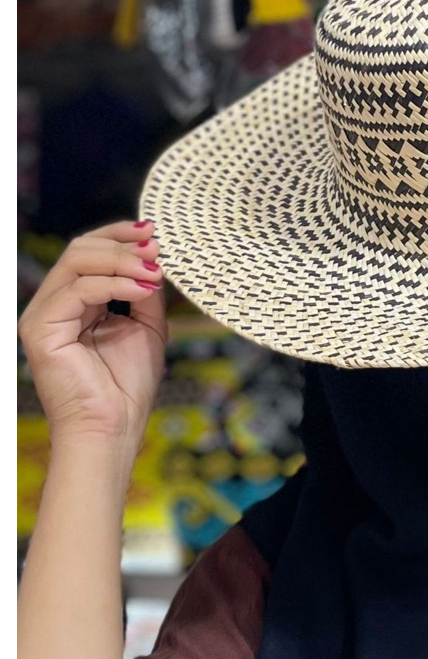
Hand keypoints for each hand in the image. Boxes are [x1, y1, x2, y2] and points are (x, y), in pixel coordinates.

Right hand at [17, 221, 167, 447]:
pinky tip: (142, 289)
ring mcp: (43, 315)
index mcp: (77, 302)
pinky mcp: (40, 329)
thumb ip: (146, 290)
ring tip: (154, 270)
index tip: (153, 231)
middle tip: (156, 249)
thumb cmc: (128, 385)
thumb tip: (154, 258)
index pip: (90, 251)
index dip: (120, 235)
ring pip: (77, 261)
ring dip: (122, 260)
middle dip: (123, 244)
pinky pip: (77, 290)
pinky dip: (114, 283)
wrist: (113, 427)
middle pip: (81, 249)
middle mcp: (55, 304)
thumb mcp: (148, 325)